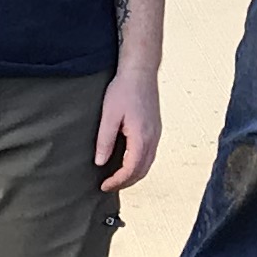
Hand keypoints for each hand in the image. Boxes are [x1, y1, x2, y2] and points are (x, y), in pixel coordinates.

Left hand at [94, 66, 160, 186]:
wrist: (140, 71)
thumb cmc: (123, 90)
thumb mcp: (109, 115)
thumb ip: (105, 141)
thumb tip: (100, 163)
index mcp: (141, 137)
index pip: (131, 169)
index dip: (117, 181)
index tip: (104, 185)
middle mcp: (152, 138)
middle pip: (142, 171)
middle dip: (126, 182)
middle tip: (109, 185)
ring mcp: (156, 134)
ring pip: (148, 164)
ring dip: (133, 175)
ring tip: (117, 178)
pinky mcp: (156, 129)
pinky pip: (150, 154)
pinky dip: (139, 164)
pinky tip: (128, 162)